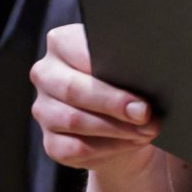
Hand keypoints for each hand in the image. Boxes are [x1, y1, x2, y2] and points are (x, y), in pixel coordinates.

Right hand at [32, 23, 165, 176]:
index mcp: (61, 43)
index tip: (139, 77)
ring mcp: (44, 110)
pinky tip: (132, 142)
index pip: (79, 51)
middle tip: (144, 112)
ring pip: (74, 120)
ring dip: (116, 128)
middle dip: (113, 102)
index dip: (109, 67)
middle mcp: (46, 75)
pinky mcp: (52, 142)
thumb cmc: (127, 83)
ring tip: (146, 129)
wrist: (125, 121)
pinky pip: (76, 148)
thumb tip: (145, 74)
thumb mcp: (129, 65)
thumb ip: (129, 63)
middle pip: (73, 89)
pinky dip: (110, 147)